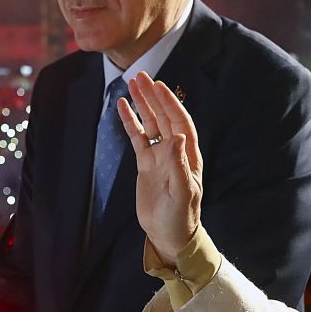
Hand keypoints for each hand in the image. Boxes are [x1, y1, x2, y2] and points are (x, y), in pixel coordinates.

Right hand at [119, 72, 202, 263]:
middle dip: (153, 96)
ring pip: (150, 123)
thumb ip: (178, 164)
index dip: (170, 103)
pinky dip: (130, 122)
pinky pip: (137, 138)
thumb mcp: (181, 192)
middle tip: (140, 76)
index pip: (179, 122)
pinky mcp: (145, 164)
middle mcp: (174, 151)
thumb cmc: (180, 216)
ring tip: (131, 83)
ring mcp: (159, 156)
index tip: (158, 86)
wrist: (169, 234)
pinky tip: (122, 107)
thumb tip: (177, 137)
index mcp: (187, 155)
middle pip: (163, 117)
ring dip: (141, 104)